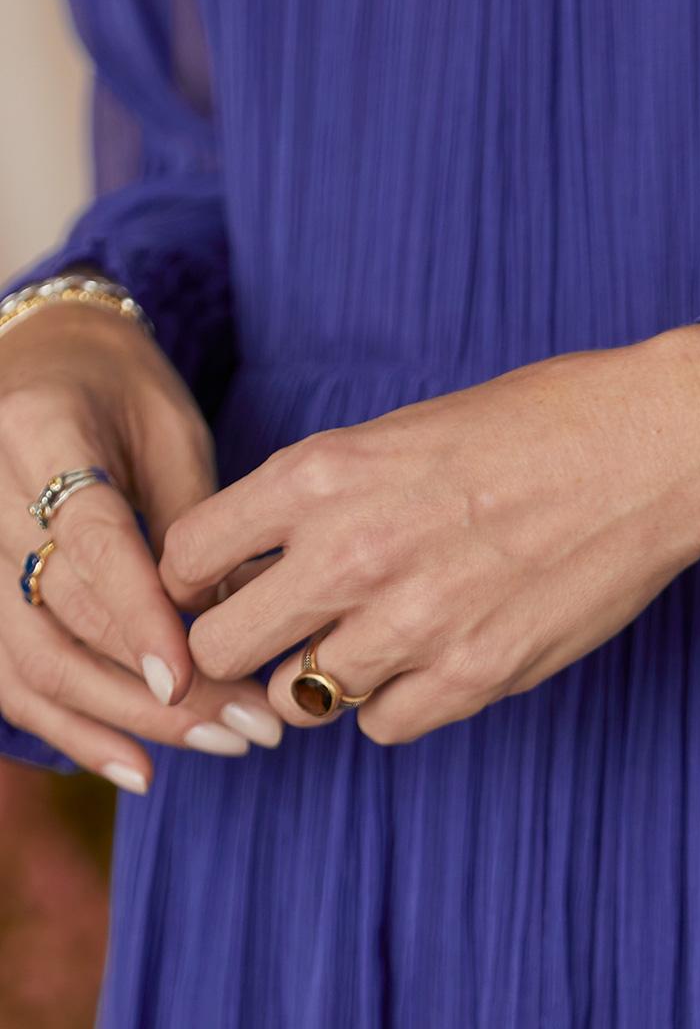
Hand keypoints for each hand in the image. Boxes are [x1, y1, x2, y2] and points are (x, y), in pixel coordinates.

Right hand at [0, 300, 286, 791]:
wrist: (49, 362)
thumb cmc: (125, 390)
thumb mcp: (171, 428)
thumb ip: (189, 521)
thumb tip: (237, 622)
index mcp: (40, 431)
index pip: (89, 538)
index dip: (136, 613)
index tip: (187, 675)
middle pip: (61, 614)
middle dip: (154, 685)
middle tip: (249, 723)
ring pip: (29, 661)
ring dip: (122, 720)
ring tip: (217, 745)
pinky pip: (8, 676)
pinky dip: (69, 727)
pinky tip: (136, 764)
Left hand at [162, 323, 699, 743]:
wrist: (662, 443)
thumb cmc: (549, 417)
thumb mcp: (413, 428)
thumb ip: (334, 494)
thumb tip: (272, 562)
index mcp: (326, 472)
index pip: (186, 559)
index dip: (201, 580)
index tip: (231, 584)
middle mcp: (351, 551)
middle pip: (217, 649)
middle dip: (246, 643)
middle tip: (293, 627)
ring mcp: (412, 622)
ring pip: (301, 695)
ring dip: (333, 669)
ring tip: (392, 627)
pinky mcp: (474, 675)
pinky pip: (384, 725)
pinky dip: (401, 698)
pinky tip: (443, 649)